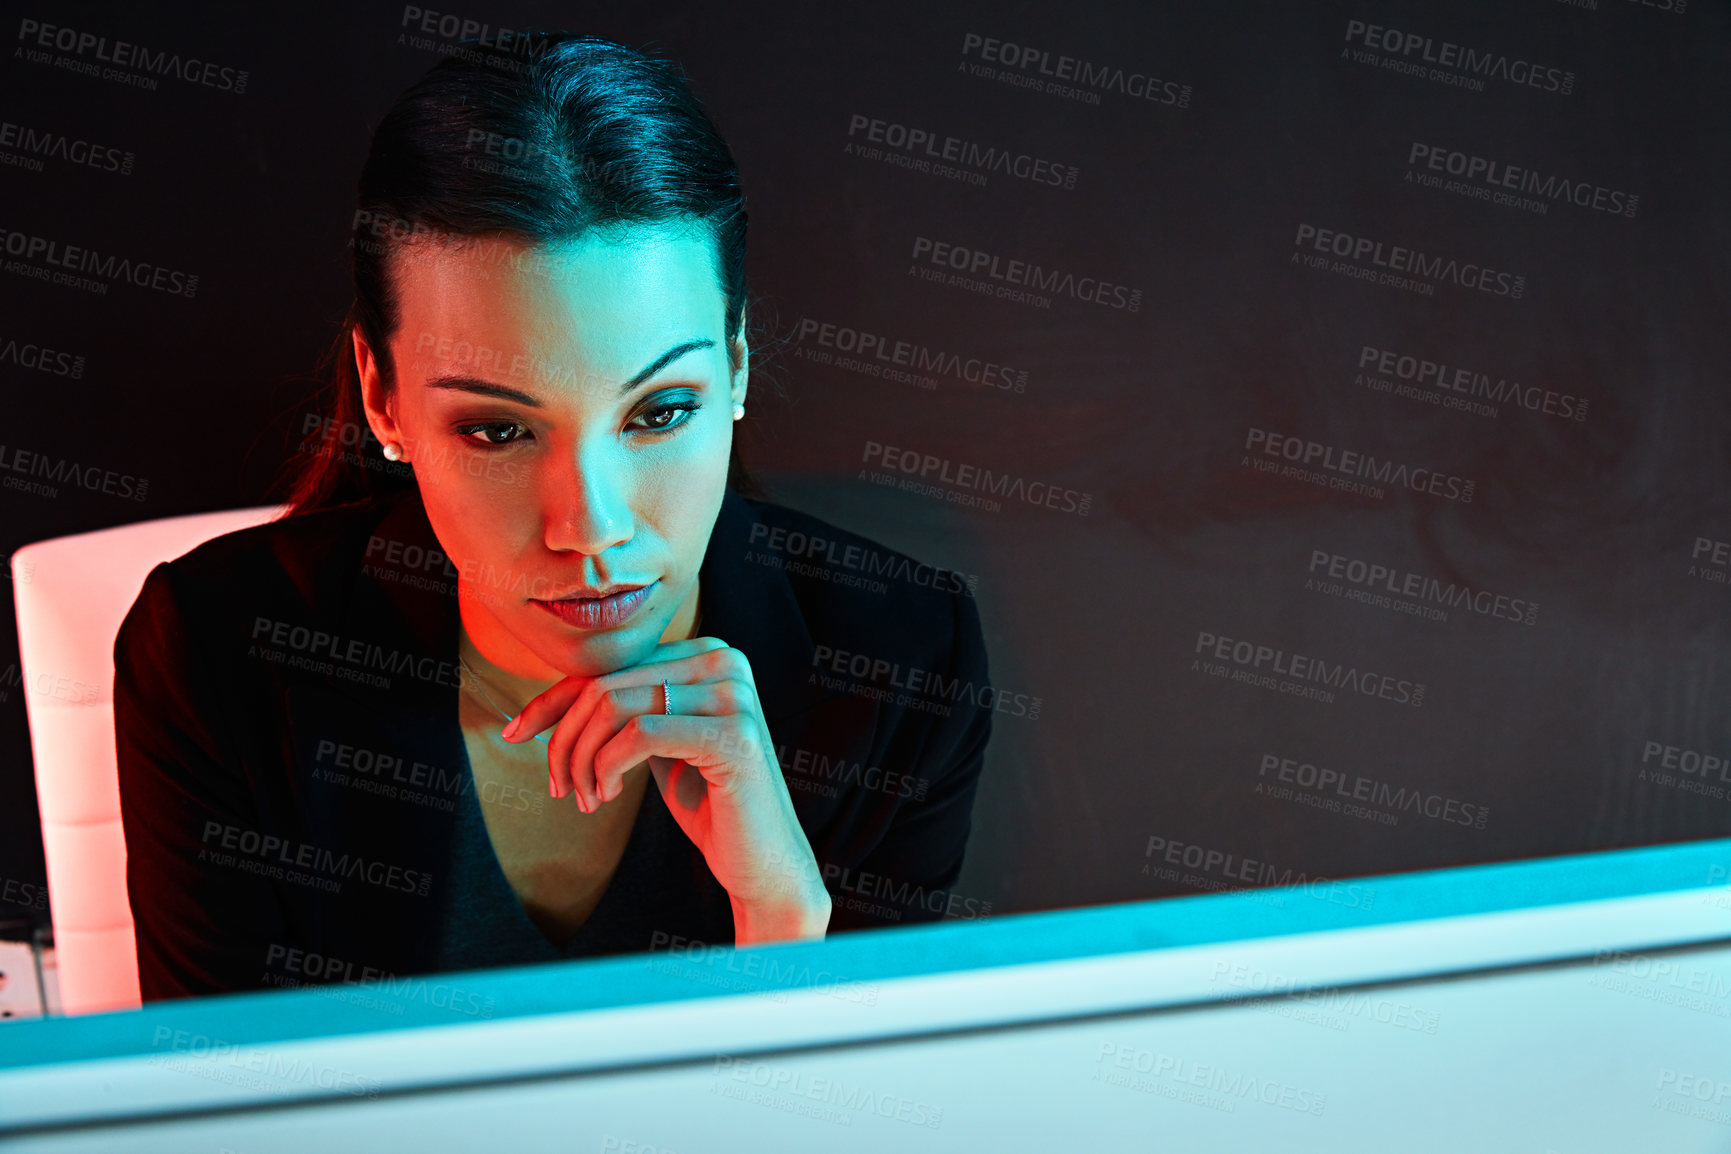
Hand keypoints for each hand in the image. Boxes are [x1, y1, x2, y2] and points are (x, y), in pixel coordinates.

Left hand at [502, 637, 831, 943]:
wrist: (762, 860)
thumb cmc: (709, 802)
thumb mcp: (656, 744)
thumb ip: (624, 709)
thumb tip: (551, 699)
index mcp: (705, 653)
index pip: (609, 666)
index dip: (554, 699)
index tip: (516, 732)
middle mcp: (723, 660)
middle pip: (606, 684)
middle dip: (565, 739)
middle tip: (560, 787)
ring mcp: (732, 695)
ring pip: (615, 706)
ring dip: (583, 759)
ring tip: (586, 798)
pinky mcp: (733, 734)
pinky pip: (640, 734)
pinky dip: (608, 768)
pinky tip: (607, 796)